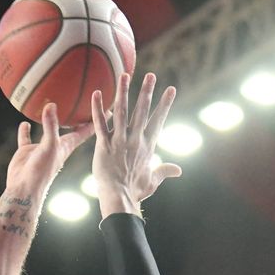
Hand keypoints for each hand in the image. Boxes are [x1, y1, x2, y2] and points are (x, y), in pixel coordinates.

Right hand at [4, 102, 91, 197]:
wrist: (25, 189)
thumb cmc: (42, 170)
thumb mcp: (49, 145)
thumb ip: (50, 126)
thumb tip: (51, 105)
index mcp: (67, 145)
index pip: (86, 130)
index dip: (98, 119)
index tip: (109, 107)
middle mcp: (57, 145)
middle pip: (71, 128)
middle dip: (78, 116)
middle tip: (85, 102)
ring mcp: (42, 148)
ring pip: (48, 130)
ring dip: (51, 120)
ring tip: (53, 105)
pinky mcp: (28, 151)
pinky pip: (26, 137)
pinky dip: (25, 130)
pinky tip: (25, 122)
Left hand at [90, 72, 180, 216]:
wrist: (119, 199)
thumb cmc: (135, 192)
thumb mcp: (153, 180)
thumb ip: (165, 171)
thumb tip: (178, 170)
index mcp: (147, 146)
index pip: (158, 120)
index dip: (165, 104)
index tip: (171, 89)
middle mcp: (135, 140)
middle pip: (142, 111)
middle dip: (147, 92)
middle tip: (151, 75)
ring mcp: (119, 141)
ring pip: (122, 112)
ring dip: (123, 92)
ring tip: (124, 75)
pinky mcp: (104, 145)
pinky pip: (100, 124)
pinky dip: (98, 109)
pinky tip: (96, 93)